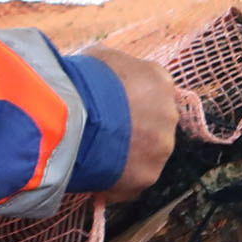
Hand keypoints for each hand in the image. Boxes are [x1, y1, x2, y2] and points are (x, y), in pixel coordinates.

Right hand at [82, 45, 180, 205]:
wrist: (73, 115)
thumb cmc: (81, 81)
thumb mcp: (98, 58)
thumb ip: (112, 70)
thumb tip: (103, 76)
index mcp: (159, 81)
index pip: (151, 92)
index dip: (129, 102)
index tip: (110, 109)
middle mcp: (168, 113)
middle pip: (152, 125)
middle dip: (131, 130)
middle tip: (102, 135)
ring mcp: (161, 147)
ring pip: (145, 155)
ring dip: (125, 157)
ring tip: (94, 157)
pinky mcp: (147, 176)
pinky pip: (131, 182)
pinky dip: (115, 182)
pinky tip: (93, 177)